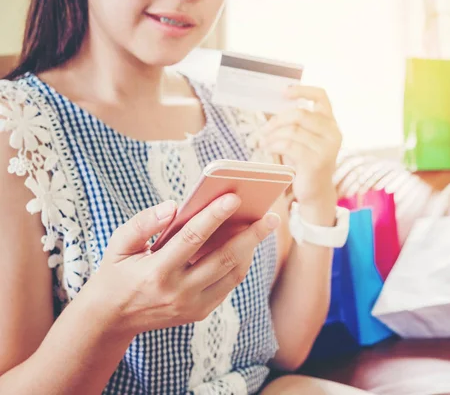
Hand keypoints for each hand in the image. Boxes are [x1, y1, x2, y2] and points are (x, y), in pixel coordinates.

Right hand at [81, 194, 279, 336]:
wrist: (111, 320)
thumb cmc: (116, 273)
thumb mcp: (118, 245)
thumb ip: (143, 223)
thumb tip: (173, 207)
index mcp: (157, 272)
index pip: (192, 238)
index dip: (215, 216)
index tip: (234, 197)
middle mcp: (178, 292)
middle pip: (224, 259)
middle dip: (251, 235)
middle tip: (270, 216)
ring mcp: (192, 306)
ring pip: (233, 273)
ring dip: (251, 249)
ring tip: (263, 226)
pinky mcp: (200, 313)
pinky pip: (228, 285)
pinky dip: (240, 263)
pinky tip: (246, 244)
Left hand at [257, 86, 341, 205]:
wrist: (316, 192)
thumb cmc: (307, 163)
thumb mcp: (306, 139)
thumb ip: (299, 124)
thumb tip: (275, 109)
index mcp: (331, 124)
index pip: (321, 96)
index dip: (302, 90)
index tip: (283, 93)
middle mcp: (333, 133)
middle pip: (300, 114)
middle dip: (277, 120)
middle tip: (264, 129)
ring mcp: (326, 148)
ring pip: (291, 131)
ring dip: (272, 135)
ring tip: (264, 141)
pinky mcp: (315, 162)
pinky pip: (288, 145)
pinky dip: (273, 145)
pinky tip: (268, 149)